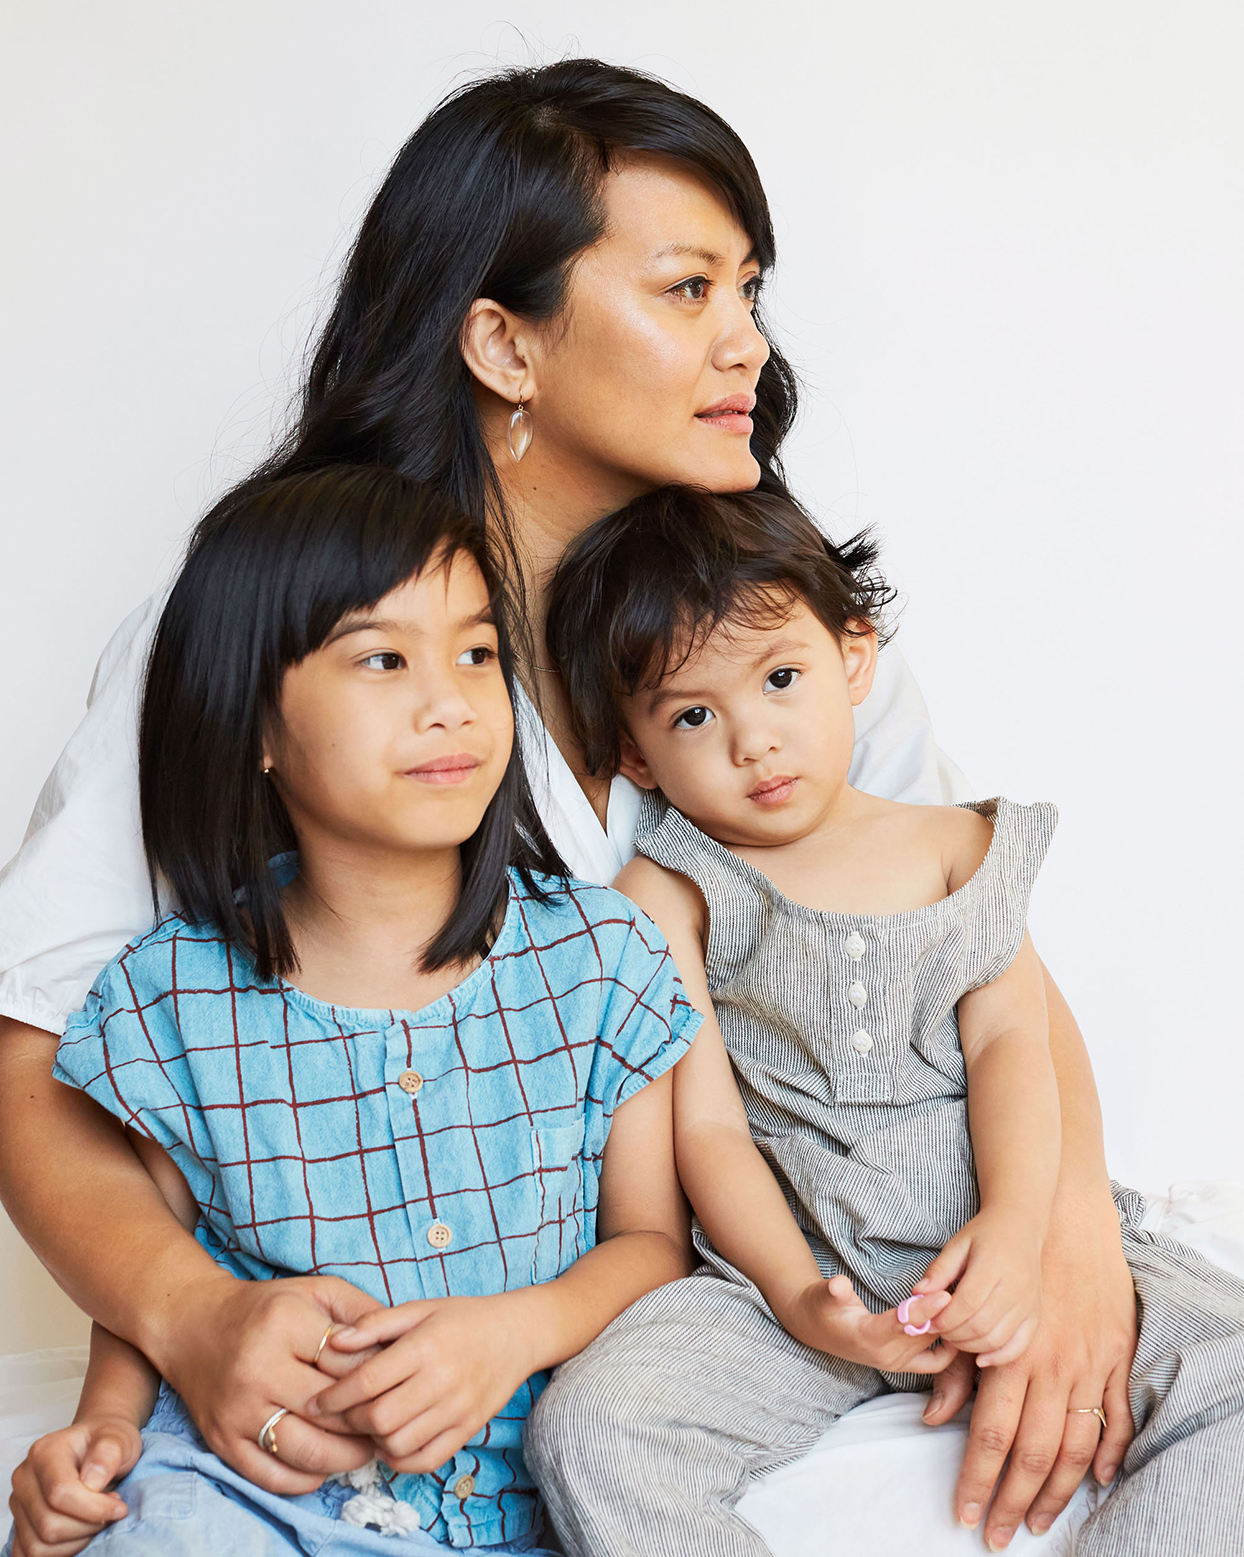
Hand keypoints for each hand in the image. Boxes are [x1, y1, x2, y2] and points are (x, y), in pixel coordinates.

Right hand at [8, 1416, 139, 1556]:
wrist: (98, 1445)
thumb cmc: (107, 1442)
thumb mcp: (119, 1438)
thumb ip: (108, 1453)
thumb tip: (92, 1481)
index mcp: (44, 1452)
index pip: (60, 1494)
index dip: (94, 1508)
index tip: (120, 1507)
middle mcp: (24, 1478)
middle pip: (49, 1525)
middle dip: (88, 1525)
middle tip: (111, 1510)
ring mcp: (19, 1504)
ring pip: (40, 1545)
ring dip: (77, 1541)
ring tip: (96, 1519)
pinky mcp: (20, 1525)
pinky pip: (33, 1553)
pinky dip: (62, 1551)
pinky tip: (81, 1532)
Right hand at [153, 1271, 383, 1492]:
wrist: (193, 1326)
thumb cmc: (266, 1308)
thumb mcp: (316, 1290)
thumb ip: (361, 1312)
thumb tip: (400, 1343)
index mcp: (285, 1324)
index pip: (348, 1364)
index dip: (378, 1377)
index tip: (395, 1384)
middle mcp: (258, 1369)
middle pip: (332, 1411)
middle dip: (368, 1421)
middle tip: (389, 1423)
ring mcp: (238, 1410)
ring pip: (307, 1451)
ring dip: (345, 1457)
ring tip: (365, 1448)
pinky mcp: (222, 1441)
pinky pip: (272, 1476)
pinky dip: (306, 1479)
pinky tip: (325, 1466)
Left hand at [310, 1294, 538, 1473]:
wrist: (516, 1334)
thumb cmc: (462, 1318)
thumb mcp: (420, 1309)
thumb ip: (375, 1323)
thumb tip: (334, 1340)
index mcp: (425, 1347)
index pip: (368, 1381)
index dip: (335, 1396)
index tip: (316, 1401)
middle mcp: (441, 1381)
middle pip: (380, 1418)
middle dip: (350, 1420)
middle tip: (340, 1413)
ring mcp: (457, 1409)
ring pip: (399, 1443)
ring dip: (373, 1440)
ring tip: (367, 1424)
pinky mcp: (468, 1430)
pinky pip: (426, 1459)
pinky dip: (401, 1459)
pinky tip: (391, 1442)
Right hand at [779, 1276, 958, 1374]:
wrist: (819, 1329)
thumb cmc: (822, 1309)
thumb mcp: (822, 1296)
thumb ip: (832, 1291)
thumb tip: (838, 1285)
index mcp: (869, 1338)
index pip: (903, 1325)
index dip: (924, 1310)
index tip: (945, 1295)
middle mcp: (888, 1357)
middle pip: (926, 1336)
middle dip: (947, 1316)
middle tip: (969, 1291)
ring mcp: (900, 1364)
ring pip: (936, 1348)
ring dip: (953, 1330)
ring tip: (971, 1304)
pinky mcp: (907, 1364)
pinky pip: (938, 1361)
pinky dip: (951, 1347)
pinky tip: (960, 1327)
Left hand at [915, 1206, 1043, 1366]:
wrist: (1020, 1228)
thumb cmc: (985, 1235)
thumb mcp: (958, 1244)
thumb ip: (939, 1270)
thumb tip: (917, 1295)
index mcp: (994, 1265)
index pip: (968, 1302)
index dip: (945, 1317)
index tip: (929, 1320)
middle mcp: (1016, 1288)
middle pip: (981, 1325)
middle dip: (954, 1334)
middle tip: (938, 1330)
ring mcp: (1028, 1305)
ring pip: (997, 1339)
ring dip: (970, 1346)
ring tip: (953, 1337)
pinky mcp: (1035, 1316)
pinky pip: (1019, 1346)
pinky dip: (998, 1357)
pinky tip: (979, 1357)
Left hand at [921, 1200, 1136, 1548]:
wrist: (1061, 1218)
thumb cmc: (1002, 1258)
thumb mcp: (960, 1304)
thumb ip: (949, 1365)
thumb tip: (931, 1418)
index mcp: (1010, 1355)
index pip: (990, 1435)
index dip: (974, 1479)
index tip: (961, 1512)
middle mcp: (1051, 1367)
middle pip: (1032, 1454)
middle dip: (1010, 1501)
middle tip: (993, 1535)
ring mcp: (1088, 1364)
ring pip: (1075, 1447)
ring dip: (1057, 1494)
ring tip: (1035, 1523)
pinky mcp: (1115, 1356)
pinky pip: (1117, 1417)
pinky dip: (1109, 1455)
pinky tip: (1094, 1483)